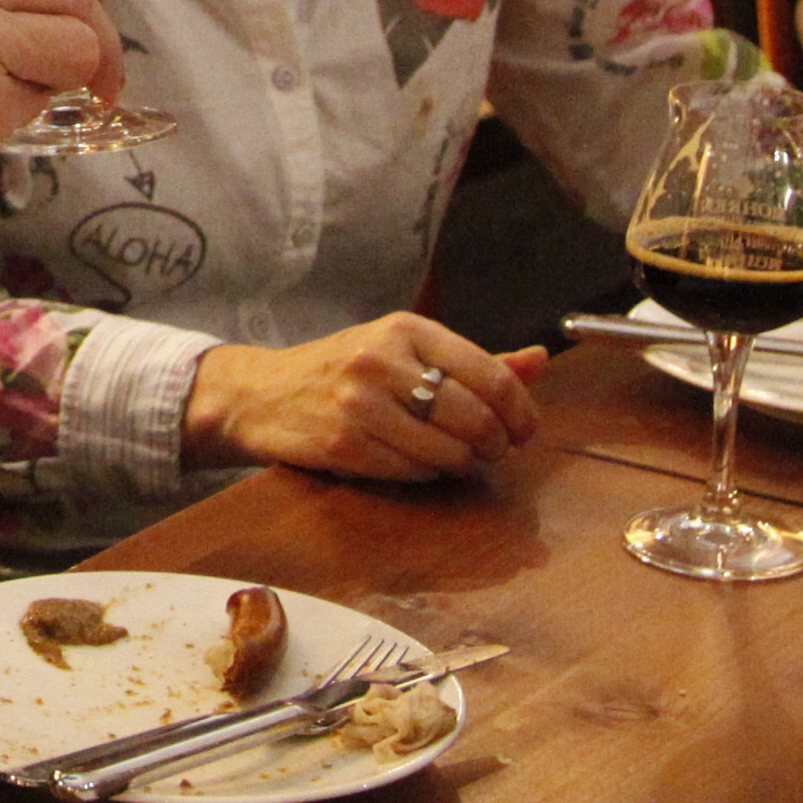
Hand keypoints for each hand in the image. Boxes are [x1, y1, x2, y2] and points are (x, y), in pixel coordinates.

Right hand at [180, 314, 547, 482]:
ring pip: (449, 450)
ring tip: (458, 457)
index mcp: (406, 329)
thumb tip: (540, 360)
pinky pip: (414, 471)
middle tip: (493, 449)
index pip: (491, 376)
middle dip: (496, 443)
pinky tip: (419, 462)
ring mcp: (359, 404)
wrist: (262, 394)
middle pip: (476, 417)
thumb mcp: (405, 349)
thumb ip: (476, 359)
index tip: (524, 429)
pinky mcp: (344, 444)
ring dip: (465, 463)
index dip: (521, 412)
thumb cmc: (342, 370)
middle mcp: (382, 360)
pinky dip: (428, 473)